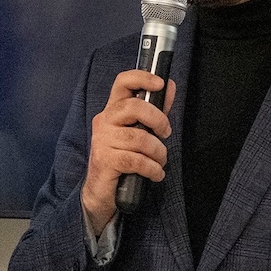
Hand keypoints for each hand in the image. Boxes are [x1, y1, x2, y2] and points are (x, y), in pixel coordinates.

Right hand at [81, 70, 176, 235]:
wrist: (100, 193)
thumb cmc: (122, 159)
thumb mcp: (139, 132)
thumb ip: (154, 110)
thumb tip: (169, 86)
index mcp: (112, 111)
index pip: (122, 82)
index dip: (141, 78)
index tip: (160, 83)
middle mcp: (104, 122)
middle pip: (133, 107)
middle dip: (158, 120)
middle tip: (166, 133)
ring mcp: (102, 141)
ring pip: (139, 138)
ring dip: (158, 152)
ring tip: (160, 161)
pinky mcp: (104, 161)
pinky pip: (136, 160)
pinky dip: (152, 168)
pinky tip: (155, 174)